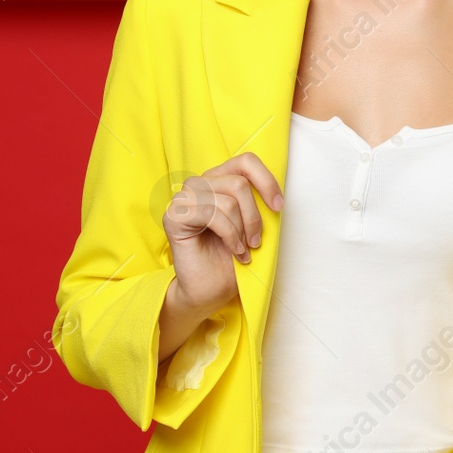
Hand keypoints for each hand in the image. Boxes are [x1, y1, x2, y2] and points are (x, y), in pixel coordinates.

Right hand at [162, 152, 284, 314]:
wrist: (209, 290)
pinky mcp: (174, 215)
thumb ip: (257, 202)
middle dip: (254, 217)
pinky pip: (212, 214)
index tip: (278, 207)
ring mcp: (183, 198)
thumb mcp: (251, 224)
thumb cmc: (229, 258)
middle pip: (239, 183)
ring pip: (228, 200)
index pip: (245, 161)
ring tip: (243, 250)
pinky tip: (233, 250)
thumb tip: (276, 192)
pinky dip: (230, 235)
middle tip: (256, 242)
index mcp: (217, 180)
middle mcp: (199, 184)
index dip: (266, 181)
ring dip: (242, 230)